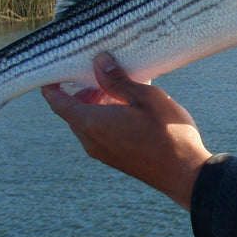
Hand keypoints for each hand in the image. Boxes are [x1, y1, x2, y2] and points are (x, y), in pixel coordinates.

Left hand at [41, 53, 211, 209]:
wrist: (185, 174)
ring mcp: (101, 152)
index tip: (57, 68)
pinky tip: (128, 109)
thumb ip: (118, 80)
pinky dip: (103, 117)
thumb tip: (99, 62)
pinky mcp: (113, 159)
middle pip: (72, 111)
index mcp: (92, 123)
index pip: (57, 101)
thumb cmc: (169, 133)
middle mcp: (90, 140)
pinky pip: (98, 133)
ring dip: (95, 103)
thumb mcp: (147, 98)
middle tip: (103, 72)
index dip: (51, 84)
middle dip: (82, 89)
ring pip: (86, 122)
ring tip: (120, 89)